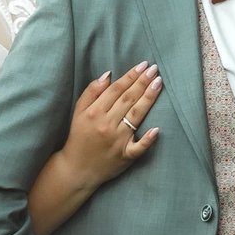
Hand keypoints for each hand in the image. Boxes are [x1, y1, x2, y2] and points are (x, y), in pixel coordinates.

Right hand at [60, 65, 161, 187]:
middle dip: (142, 83)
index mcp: (95, 113)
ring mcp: (117, 141)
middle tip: (155, 69)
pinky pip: (138, 148)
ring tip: (158, 83)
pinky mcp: (125, 156)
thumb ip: (92, 92)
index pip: (116, 90)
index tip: (143, 65)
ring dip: (148, 99)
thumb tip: (108, 74)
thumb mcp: (78, 112)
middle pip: (128, 100)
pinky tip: (157, 129)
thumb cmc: (79, 137)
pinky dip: (147, 139)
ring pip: (135, 117)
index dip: (130, 76)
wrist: (76, 169)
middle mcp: (107, 125)